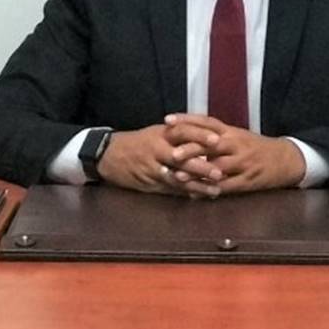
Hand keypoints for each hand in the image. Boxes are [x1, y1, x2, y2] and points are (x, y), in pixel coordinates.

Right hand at [96, 124, 221, 197]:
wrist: (108, 154)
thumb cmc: (138, 142)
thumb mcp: (156, 133)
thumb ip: (178, 136)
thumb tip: (206, 135)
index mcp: (161, 134)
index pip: (183, 131)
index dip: (200, 135)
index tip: (217, 139)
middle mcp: (157, 150)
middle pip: (182, 158)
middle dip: (201, 166)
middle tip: (220, 172)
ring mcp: (152, 168)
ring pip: (177, 178)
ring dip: (197, 185)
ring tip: (215, 191)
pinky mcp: (149, 182)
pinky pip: (169, 189)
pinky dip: (184, 194)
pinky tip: (198, 197)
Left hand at [163, 114, 305, 194]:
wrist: (286, 159)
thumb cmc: (256, 147)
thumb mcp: (237, 135)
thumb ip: (214, 134)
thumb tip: (187, 131)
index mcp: (231, 131)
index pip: (206, 122)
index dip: (186, 119)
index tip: (167, 120)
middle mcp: (236, 144)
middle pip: (210, 144)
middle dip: (189, 148)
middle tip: (171, 152)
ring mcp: (242, 163)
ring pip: (217, 167)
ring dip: (197, 172)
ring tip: (178, 176)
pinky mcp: (247, 180)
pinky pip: (226, 186)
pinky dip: (210, 190)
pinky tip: (195, 194)